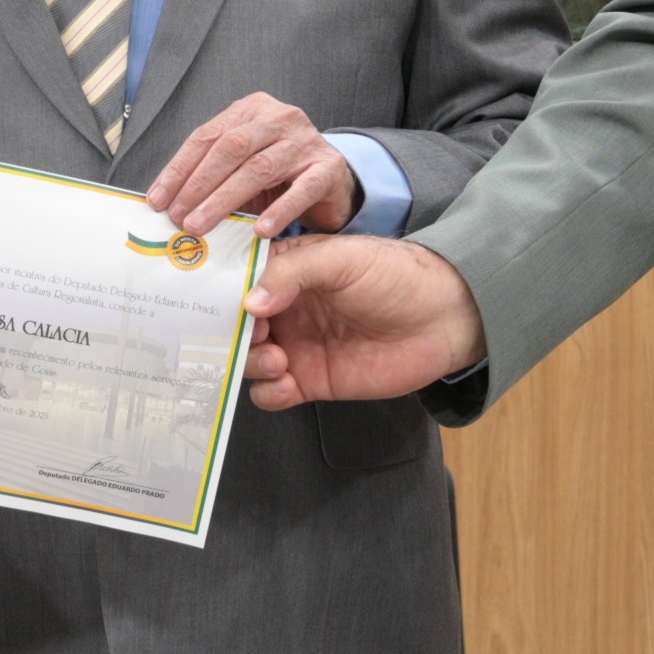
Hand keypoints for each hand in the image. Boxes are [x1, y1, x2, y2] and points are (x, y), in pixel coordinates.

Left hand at [147, 91, 358, 236]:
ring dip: (224, 199)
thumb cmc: (279, 177)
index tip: (158, 200)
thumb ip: (211, 177)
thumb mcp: (242, 168)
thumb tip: (168, 203)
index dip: (179, 169)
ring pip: (259, 168)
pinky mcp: (328, 167)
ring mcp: (306, 141)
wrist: (333, 182)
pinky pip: (301, 189)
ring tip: (202, 225)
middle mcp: (279, 118)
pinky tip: (260, 230)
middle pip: (231, 148)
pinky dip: (279, 210)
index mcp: (251, 110)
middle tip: (179, 217)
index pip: (207, 137)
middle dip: (199, 185)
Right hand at [242, 233, 485, 409]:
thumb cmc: (395, 275)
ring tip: (277, 358)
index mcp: (287, 271)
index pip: (237, 280)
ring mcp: (296, 345)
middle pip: (234, 325)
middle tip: (250, 335)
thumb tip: (249, 302)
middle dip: (230, 333)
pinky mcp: (311, 380)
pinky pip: (272, 393)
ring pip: (247, 360)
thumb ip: (293, 273)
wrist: (444, 318)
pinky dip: (268, 393)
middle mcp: (285, 308)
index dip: (220, 290)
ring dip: (250, 362)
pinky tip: (286, 383)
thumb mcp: (341, 259)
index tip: (209, 300)